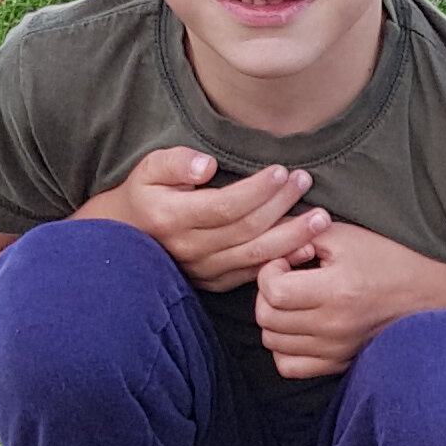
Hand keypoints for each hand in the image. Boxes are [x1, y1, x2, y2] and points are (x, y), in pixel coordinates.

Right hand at [82, 144, 320, 289]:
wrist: (126, 242)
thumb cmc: (143, 196)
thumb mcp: (148, 169)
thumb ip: (175, 162)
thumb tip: (206, 165)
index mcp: (173, 218)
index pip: (225, 205)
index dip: (257, 190)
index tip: (282, 171)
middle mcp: (190, 248)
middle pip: (247, 230)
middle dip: (282, 206)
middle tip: (306, 183)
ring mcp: (204, 270)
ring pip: (255, 256)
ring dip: (292, 238)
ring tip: (320, 219)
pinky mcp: (215, 283)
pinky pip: (253, 274)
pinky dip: (283, 261)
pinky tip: (307, 249)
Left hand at [252, 220, 442, 379]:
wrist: (432, 292)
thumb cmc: (389, 258)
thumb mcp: (346, 235)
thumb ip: (301, 233)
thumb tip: (267, 238)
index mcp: (337, 291)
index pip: (273, 292)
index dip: (269, 271)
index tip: (286, 261)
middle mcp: (335, 327)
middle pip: (267, 319)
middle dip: (266, 293)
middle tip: (287, 277)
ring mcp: (337, 350)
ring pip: (273, 343)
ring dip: (274, 319)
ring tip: (294, 300)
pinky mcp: (340, 363)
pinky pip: (289, 367)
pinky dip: (284, 348)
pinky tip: (298, 326)